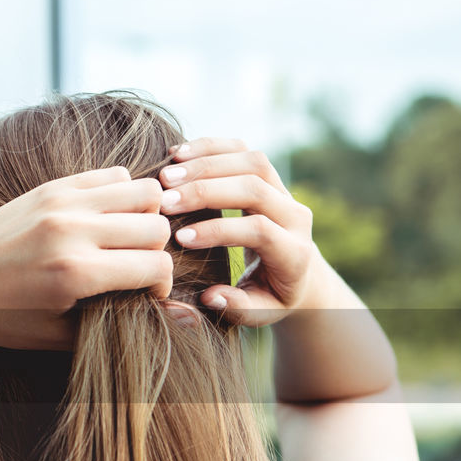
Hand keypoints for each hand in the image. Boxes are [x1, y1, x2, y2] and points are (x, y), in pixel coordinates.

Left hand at [0, 167, 172, 349]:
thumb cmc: (0, 317)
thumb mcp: (57, 336)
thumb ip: (117, 322)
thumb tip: (176, 315)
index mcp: (76, 273)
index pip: (156, 265)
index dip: (162, 284)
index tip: (147, 295)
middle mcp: (73, 230)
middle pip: (157, 226)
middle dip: (156, 252)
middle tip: (136, 269)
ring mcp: (62, 202)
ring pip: (143, 191)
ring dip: (145, 217)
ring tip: (126, 240)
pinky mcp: (51, 187)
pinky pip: (112, 175)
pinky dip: (121, 195)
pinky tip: (105, 220)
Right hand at [157, 138, 316, 326]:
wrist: (297, 272)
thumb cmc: (269, 297)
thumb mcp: (258, 313)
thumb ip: (236, 308)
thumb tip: (210, 295)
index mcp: (294, 253)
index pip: (260, 230)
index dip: (219, 231)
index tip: (178, 239)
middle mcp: (296, 216)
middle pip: (255, 187)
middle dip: (206, 190)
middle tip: (164, 200)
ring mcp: (285, 190)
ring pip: (251, 161)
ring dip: (206, 162)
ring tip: (165, 175)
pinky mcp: (269, 174)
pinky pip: (243, 149)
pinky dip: (210, 146)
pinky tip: (177, 154)